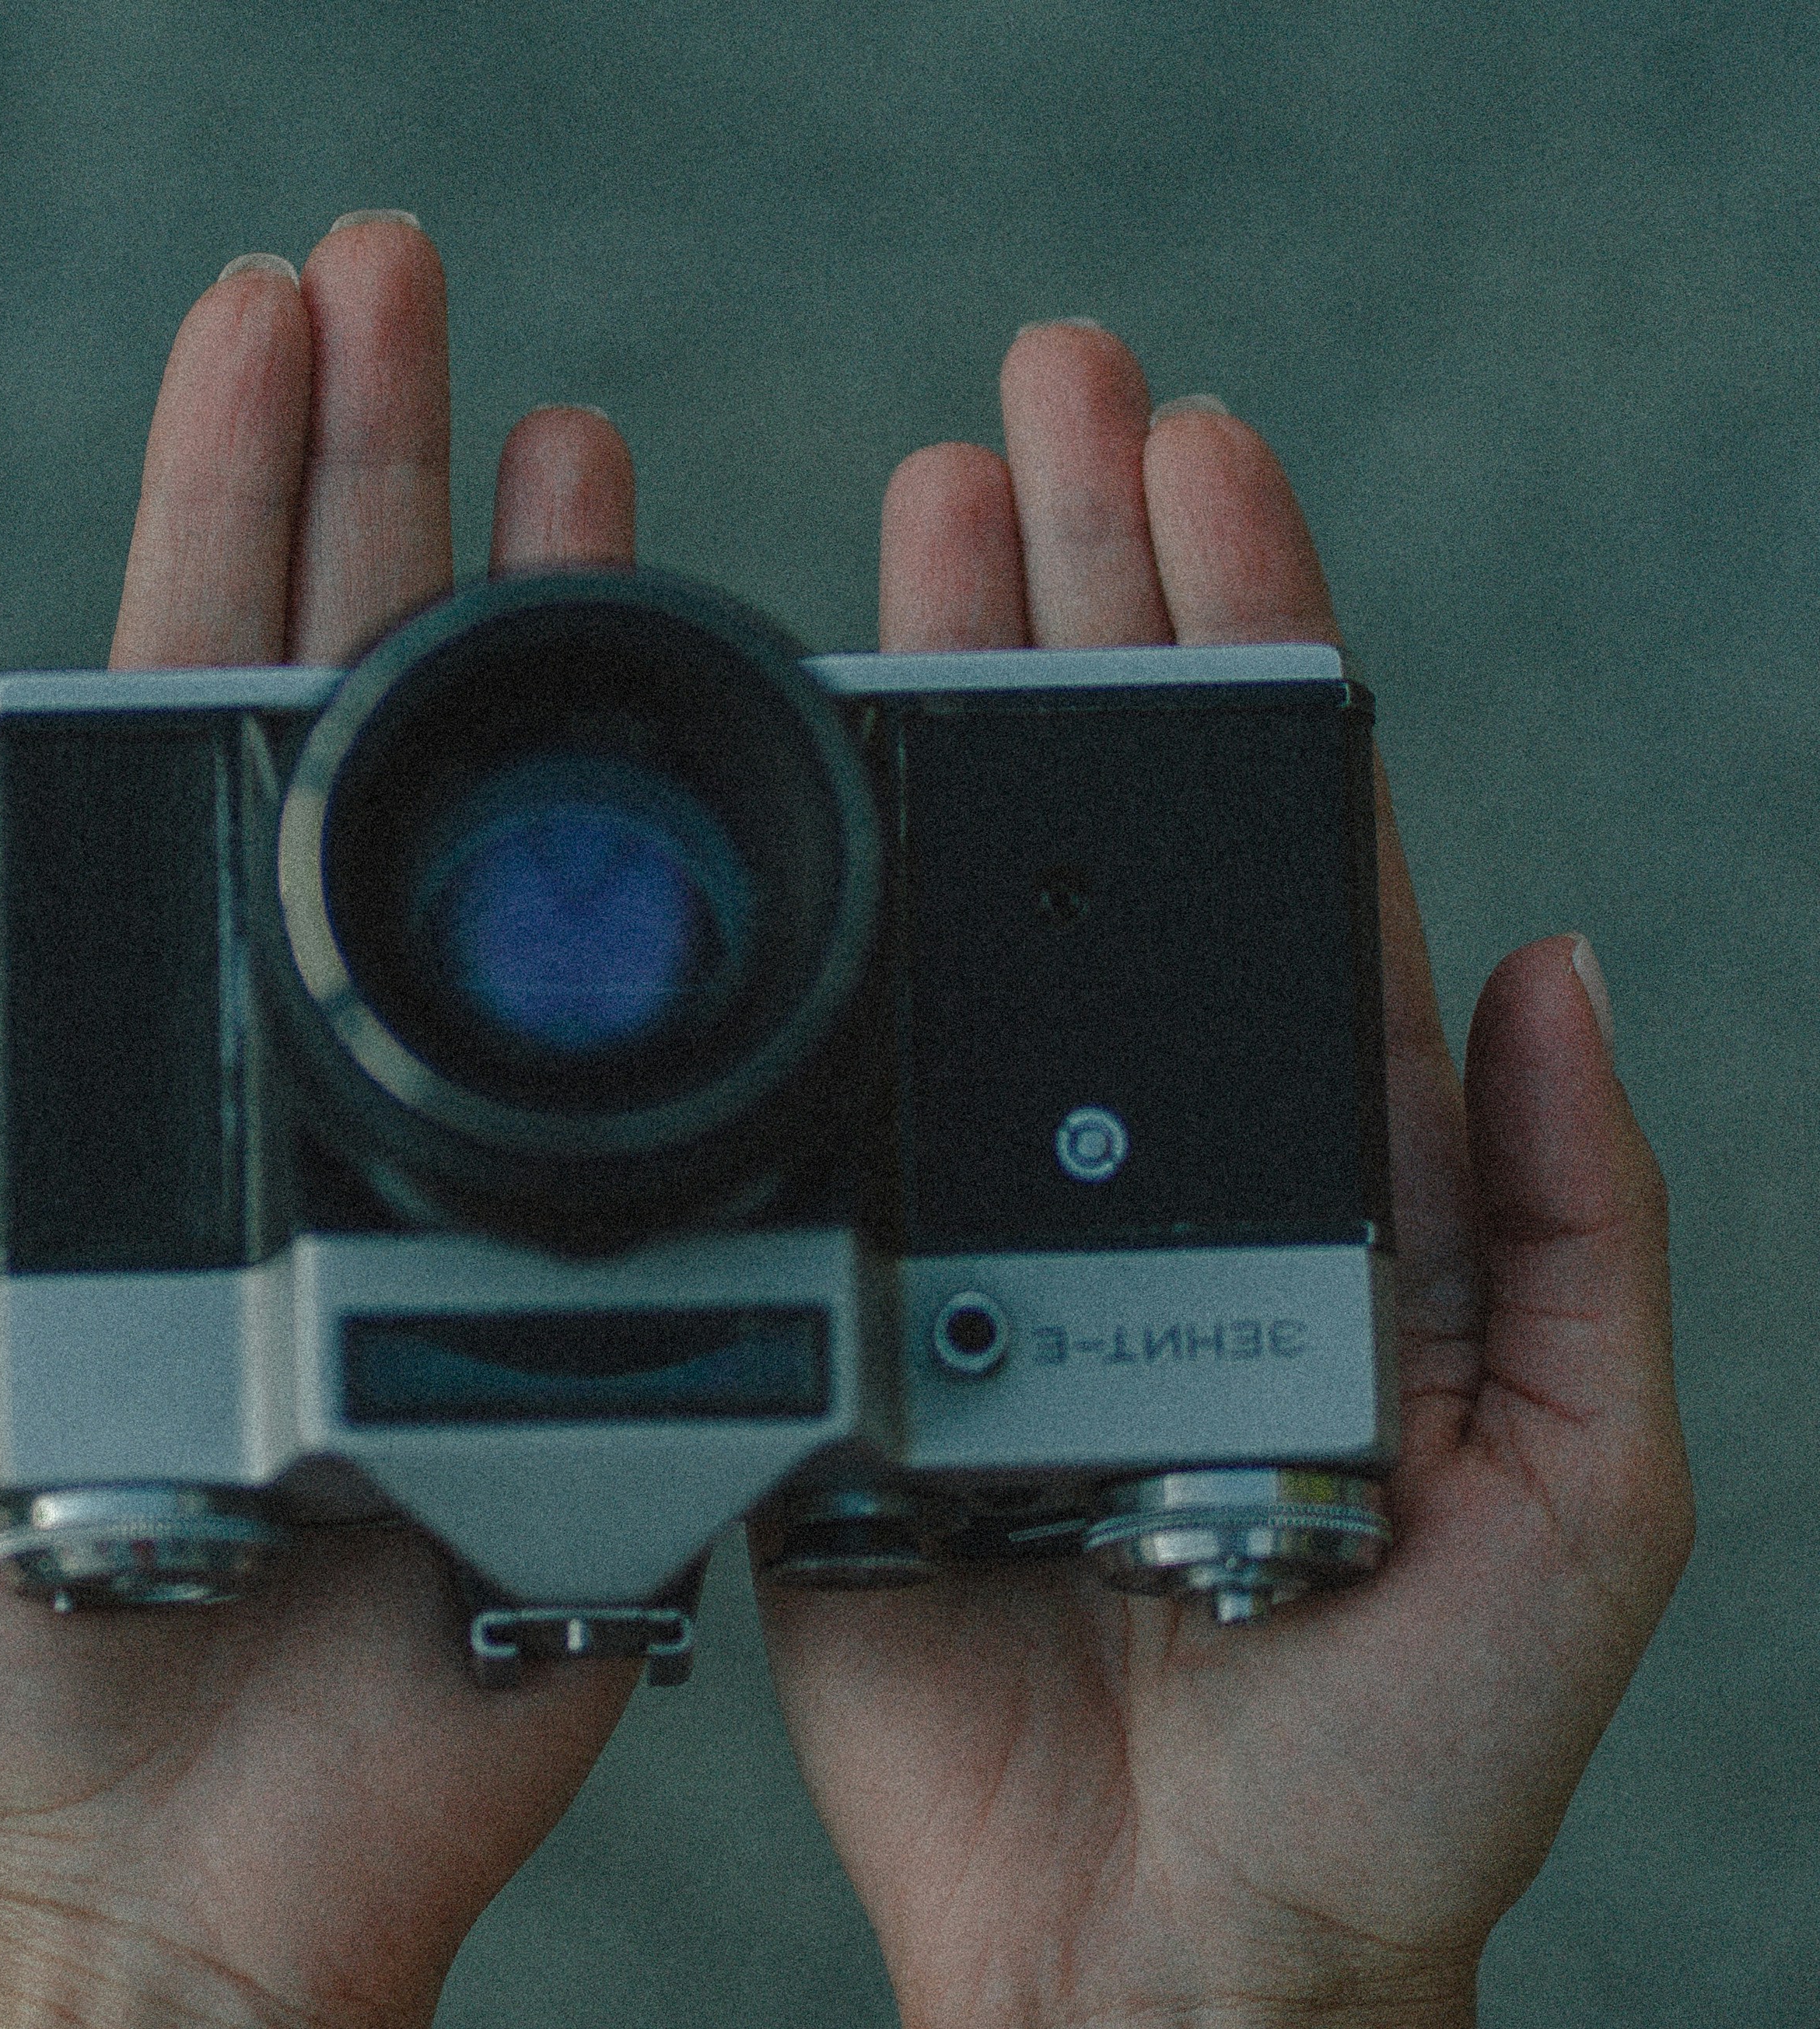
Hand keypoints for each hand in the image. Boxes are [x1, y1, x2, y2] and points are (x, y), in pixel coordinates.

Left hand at [0, 214, 643, 2028]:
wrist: (177, 1877)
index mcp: (134, 1048)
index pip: (185, 720)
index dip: (223, 512)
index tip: (271, 331)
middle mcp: (307, 1060)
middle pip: (352, 723)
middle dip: (381, 486)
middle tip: (414, 283)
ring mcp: (466, 1141)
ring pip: (511, 847)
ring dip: (536, 629)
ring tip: (569, 440)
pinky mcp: (597, 1259)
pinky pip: (665, 1051)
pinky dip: (694, 896)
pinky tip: (716, 739)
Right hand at [756, 324, 1691, 2028]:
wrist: (1155, 1953)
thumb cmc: (1384, 1766)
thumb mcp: (1577, 1507)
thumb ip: (1577, 1244)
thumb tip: (1571, 969)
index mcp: (1342, 1185)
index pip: (1303, 849)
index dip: (1255, 639)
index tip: (1199, 461)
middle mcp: (1159, 1165)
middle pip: (1127, 828)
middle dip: (1091, 594)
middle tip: (1037, 402)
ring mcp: (997, 1220)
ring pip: (966, 919)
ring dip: (944, 709)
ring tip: (911, 524)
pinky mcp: (858, 1312)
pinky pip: (825, 1096)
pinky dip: (802, 939)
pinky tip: (781, 800)